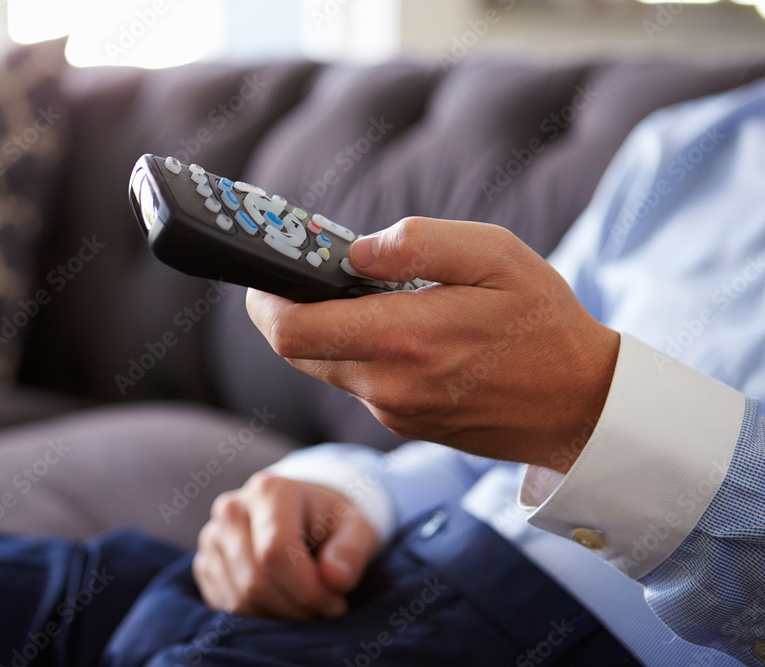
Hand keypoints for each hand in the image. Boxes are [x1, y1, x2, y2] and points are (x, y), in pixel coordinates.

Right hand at [193, 471, 378, 619]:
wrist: (303, 513)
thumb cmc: (332, 521)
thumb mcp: (358, 527)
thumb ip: (351, 551)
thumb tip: (336, 580)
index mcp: (269, 491)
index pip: (275, 552)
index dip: (307, 589)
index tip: (337, 604)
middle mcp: (232, 509)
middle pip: (254, 581)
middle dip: (295, 608)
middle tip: (325, 611)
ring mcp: (213, 537)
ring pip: (238, 599)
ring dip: (279, 617)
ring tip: (307, 607)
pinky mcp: (205, 563)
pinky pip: (226, 606)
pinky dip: (259, 617)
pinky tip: (284, 605)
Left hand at [247, 217, 619, 473]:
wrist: (582, 405)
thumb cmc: (542, 322)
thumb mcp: (495, 256)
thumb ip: (417, 244)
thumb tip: (354, 252)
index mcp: (405, 337)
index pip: (291, 331)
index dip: (264, 300)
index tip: (267, 272)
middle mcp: (388, 384)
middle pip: (295, 352)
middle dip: (287, 311)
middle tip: (310, 276)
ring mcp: (393, 412)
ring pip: (325, 368)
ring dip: (327, 333)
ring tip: (365, 298)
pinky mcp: (403, 425)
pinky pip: (358, 385)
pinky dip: (358, 354)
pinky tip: (398, 332)